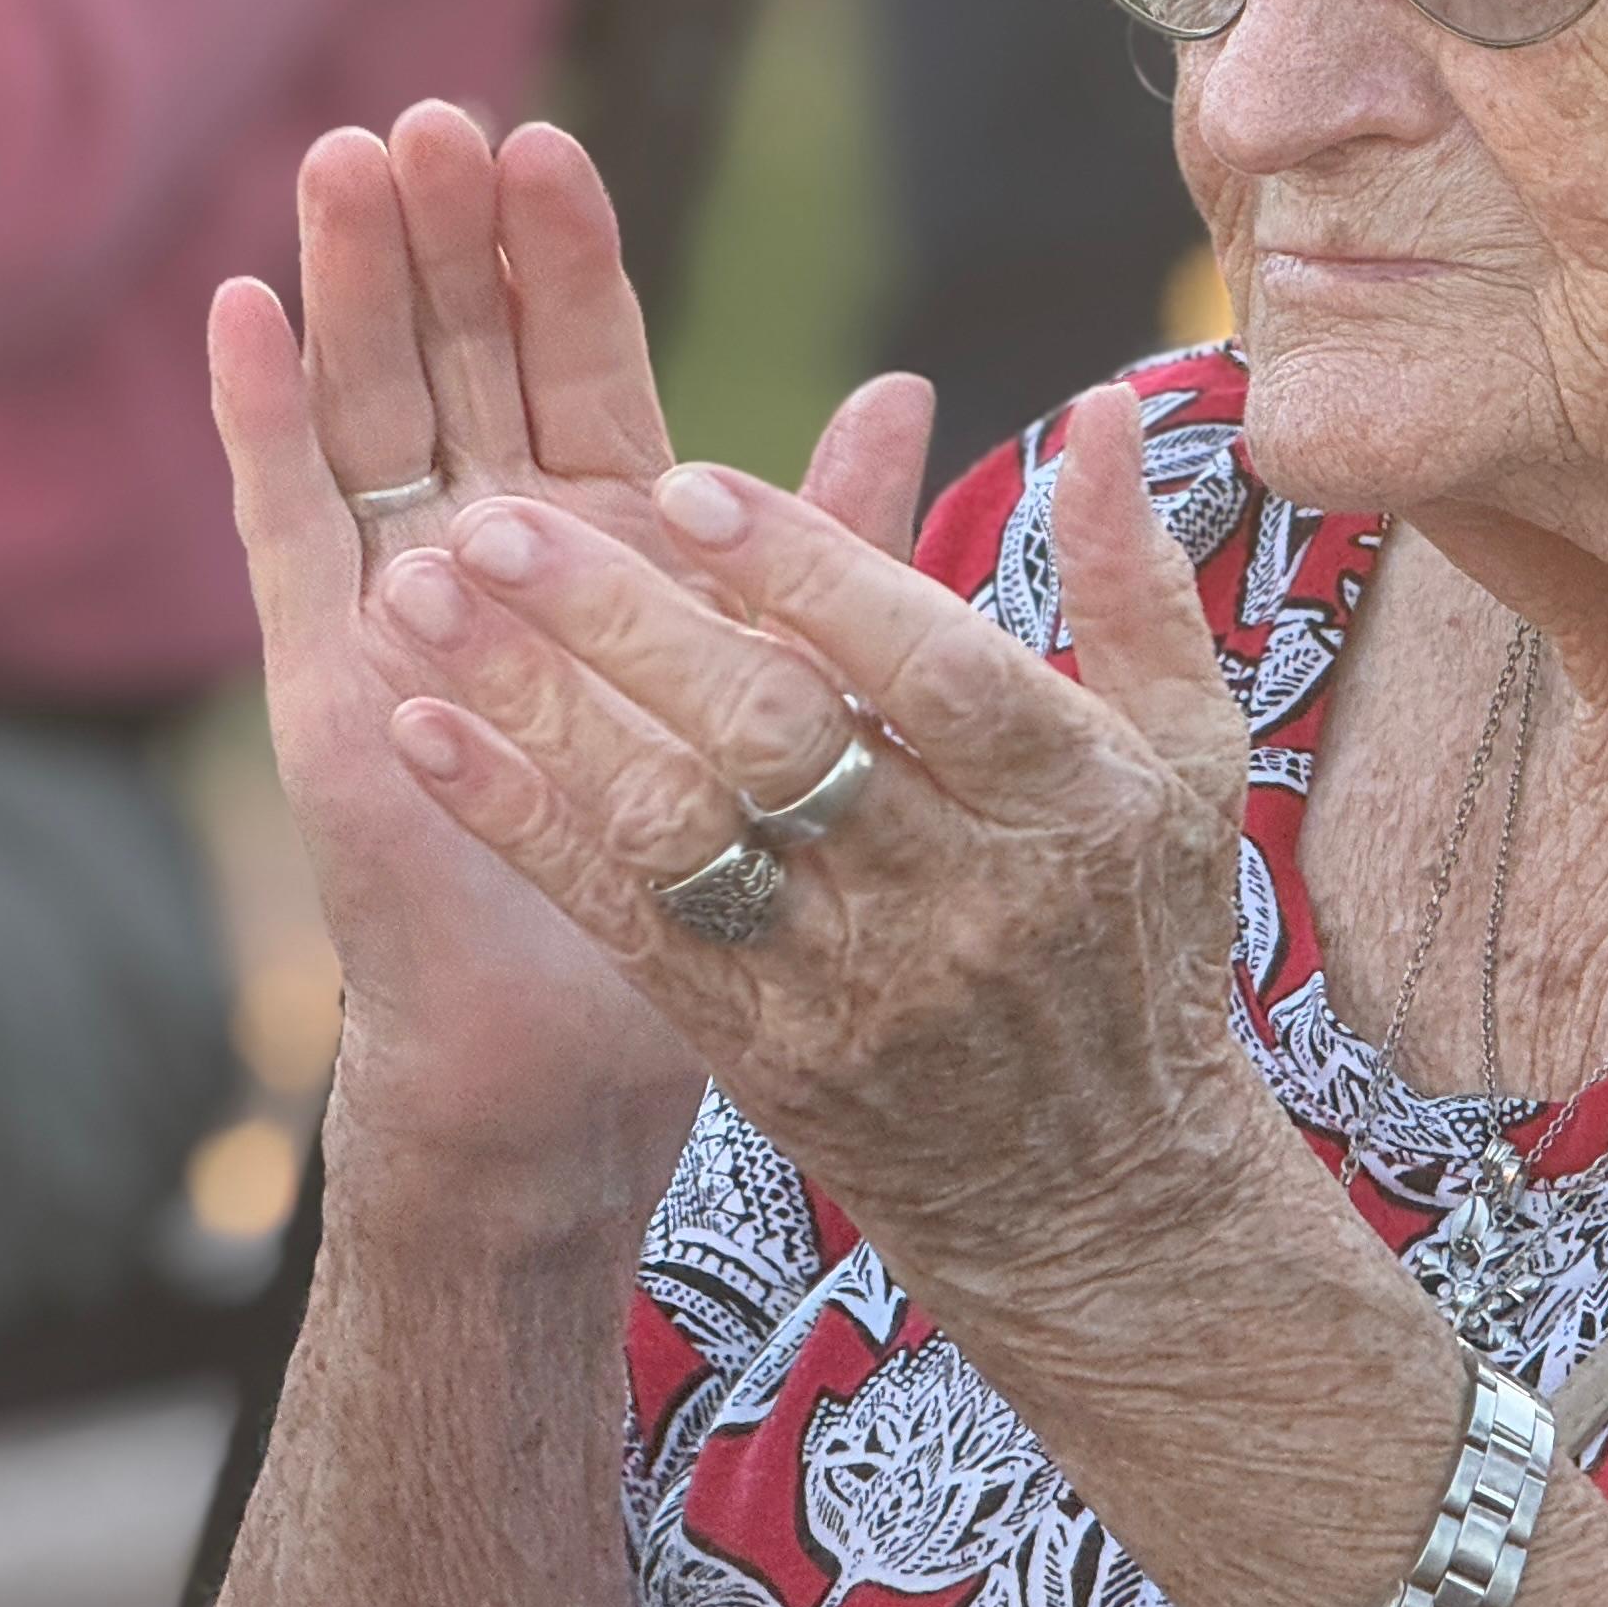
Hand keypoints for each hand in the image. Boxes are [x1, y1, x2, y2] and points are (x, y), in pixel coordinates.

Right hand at [208, 103, 933, 1207]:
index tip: (550, 141)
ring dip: (353, 288)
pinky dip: (260, 418)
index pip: (574, 360)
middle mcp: (488, 546)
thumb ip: (827, 530)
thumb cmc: (697, 866)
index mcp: (602, 534)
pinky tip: (243, 308)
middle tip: (438, 115)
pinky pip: (287, 522)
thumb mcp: (784, 669)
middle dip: (446, 237)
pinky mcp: (323, 668)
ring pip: (369, 409)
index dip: (560, 256)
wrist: (580, 1043)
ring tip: (346, 160)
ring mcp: (393, 599)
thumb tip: (907, 381)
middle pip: (458, 356)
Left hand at [361, 378, 1271, 1305]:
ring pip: (670, 822)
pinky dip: (516, 820)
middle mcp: (955, 890)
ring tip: (417, 594)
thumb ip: (1133, 579)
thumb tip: (1103, 407)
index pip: (925, 664)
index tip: (686, 479)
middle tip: (496, 518)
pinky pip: (618, 916)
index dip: (807, 570)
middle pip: (772, 737)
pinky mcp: (755, 1047)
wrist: (1098, 1199)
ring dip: (533, 705)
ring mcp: (848, 980)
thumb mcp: (1189, 756)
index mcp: (1069, 798)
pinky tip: (424, 731)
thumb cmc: (1142, 935)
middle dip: (624, 621)